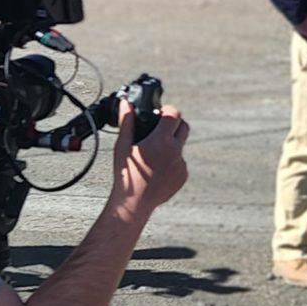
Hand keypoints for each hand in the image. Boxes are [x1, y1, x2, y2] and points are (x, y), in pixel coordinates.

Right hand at [109, 102, 188, 217]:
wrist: (134, 203)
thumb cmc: (126, 174)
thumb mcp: (122, 146)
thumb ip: (126, 121)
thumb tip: (125, 102)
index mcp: (162, 141)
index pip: (174, 114)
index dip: (167, 111)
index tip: (159, 115)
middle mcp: (176, 151)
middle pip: (184, 126)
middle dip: (174, 124)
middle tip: (160, 129)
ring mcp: (181, 165)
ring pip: (181, 146)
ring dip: (171, 144)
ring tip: (153, 154)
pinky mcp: (183, 176)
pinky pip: (180, 162)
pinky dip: (171, 160)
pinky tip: (156, 168)